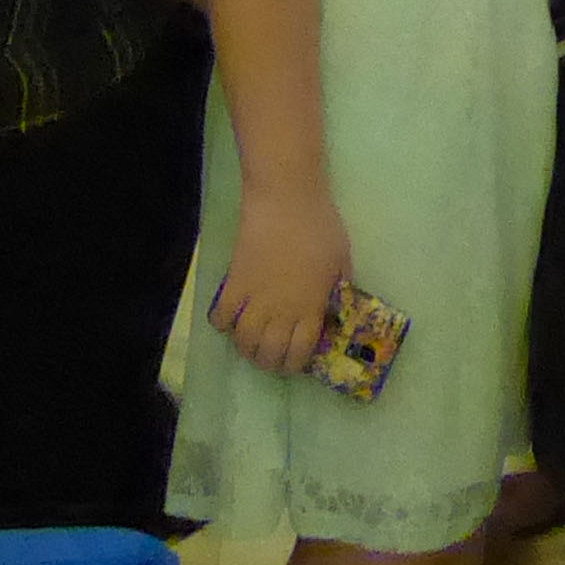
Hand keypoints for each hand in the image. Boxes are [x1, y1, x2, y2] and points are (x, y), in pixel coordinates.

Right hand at [212, 187, 351, 377]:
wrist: (286, 200)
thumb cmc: (320, 227)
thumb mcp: (343, 261)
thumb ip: (340, 289)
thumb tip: (339, 306)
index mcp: (310, 309)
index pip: (299, 353)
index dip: (296, 364)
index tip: (295, 360)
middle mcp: (280, 312)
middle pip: (268, 354)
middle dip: (271, 361)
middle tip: (273, 354)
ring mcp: (253, 300)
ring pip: (243, 342)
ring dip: (247, 348)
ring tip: (252, 342)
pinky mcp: (233, 284)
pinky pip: (220, 317)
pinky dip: (223, 324)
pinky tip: (231, 318)